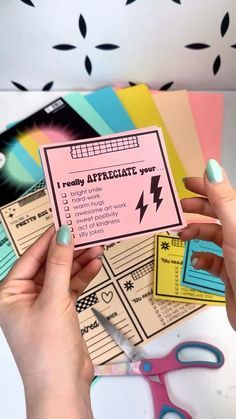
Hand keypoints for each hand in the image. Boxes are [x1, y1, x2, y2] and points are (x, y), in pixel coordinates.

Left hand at [0, 225, 102, 417]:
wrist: (63, 386)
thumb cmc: (47, 351)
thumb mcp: (53, 301)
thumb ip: (60, 266)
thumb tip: (63, 236)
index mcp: (10, 294)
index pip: (30, 258)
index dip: (48, 240)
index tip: (64, 223)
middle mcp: (24, 298)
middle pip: (48, 265)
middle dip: (67, 251)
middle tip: (85, 234)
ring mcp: (43, 305)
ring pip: (61, 275)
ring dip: (78, 263)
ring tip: (96, 247)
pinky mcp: (59, 312)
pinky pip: (70, 287)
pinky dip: (82, 277)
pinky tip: (94, 265)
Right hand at [180, 160, 235, 329]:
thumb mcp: (235, 228)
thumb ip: (223, 199)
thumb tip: (211, 168)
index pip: (224, 195)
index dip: (205, 186)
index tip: (185, 183)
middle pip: (217, 214)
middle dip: (196, 210)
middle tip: (177, 209)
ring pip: (212, 236)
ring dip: (195, 234)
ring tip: (181, 235)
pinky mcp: (230, 272)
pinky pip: (212, 260)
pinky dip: (202, 258)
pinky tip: (196, 260)